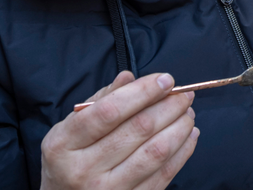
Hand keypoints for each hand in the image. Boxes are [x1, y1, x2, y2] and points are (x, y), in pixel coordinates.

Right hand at [40, 71, 197, 189]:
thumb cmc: (69, 159)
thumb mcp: (70, 129)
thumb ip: (100, 101)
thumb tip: (129, 77)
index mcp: (63, 144)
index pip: (109, 111)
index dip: (142, 92)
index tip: (166, 79)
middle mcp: (83, 169)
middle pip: (139, 129)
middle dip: (169, 106)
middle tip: (184, 94)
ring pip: (156, 151)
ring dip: (180, 127)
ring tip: (188, 113)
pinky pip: (164, 174)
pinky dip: (183, 151)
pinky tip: (189, 135)